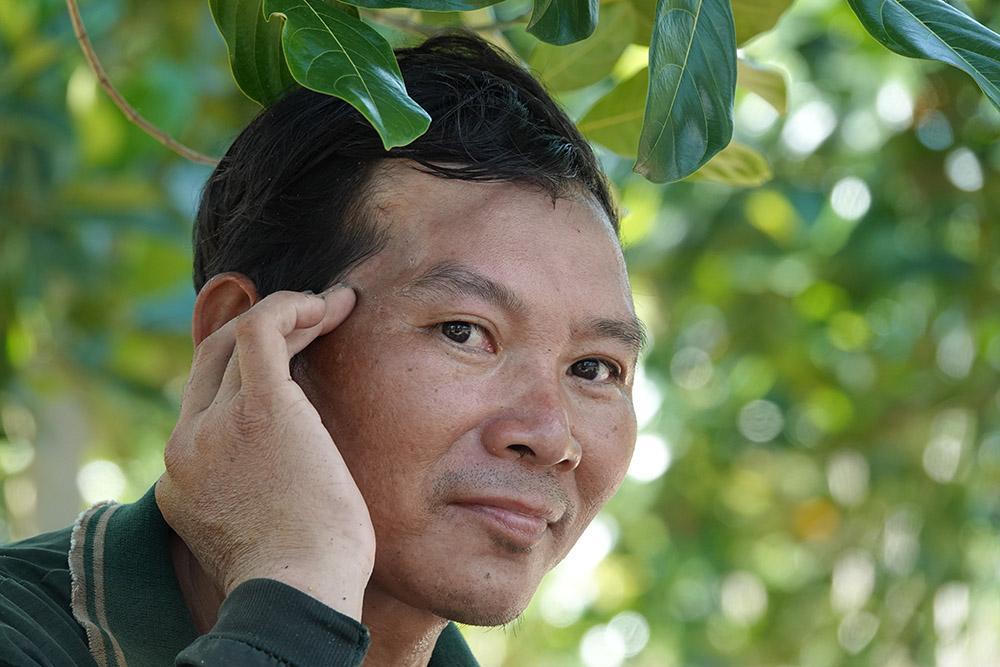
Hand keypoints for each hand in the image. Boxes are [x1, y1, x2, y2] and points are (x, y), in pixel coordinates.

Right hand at [156, 286, 373, 620]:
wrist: (300, 595)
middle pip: (211, 362)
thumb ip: (255, 493)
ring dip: (287, 313)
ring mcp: (216, 424)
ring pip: (234, 337)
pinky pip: (262, 330)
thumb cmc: (304, 577)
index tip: (297, 359)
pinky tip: (327, 305)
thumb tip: (293, 472)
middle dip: (262, 331)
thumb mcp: (261, 532)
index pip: (205, 405)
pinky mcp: (259, 408)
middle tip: (314, 318)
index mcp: (183, 479)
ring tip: (333, 306)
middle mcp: (187, 445)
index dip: (248, 372)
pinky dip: (291, 307)